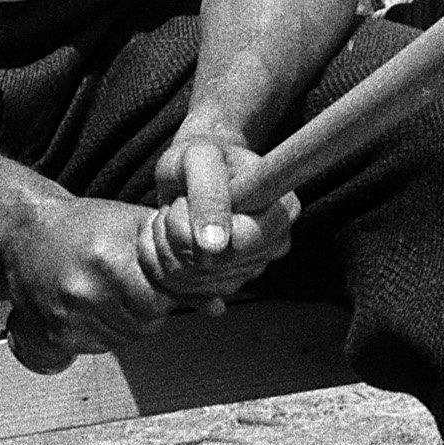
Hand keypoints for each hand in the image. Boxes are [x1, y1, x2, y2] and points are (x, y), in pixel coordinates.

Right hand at [0, 191, 175, 374]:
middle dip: (149, 307)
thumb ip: (179, 265)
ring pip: (124, 337)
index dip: (166, 293)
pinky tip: (96, 305)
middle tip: (135, 284)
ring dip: (128, 321)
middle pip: (144, 322)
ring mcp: (68, 315)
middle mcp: (86, 290)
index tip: (158, 279)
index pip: (160, 300)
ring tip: (113, 291)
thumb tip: (217, 306)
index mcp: (110, 259)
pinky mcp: (56, 334)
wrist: (29, 231)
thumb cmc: (90, 225)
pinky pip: (99, 346)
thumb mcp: (138, 228)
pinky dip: (105, 331)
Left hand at [143, 128, 297, 312]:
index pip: (256, 238)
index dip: (232, 233)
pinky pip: (179, 287)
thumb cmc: (201, 156)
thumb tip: (215, 246)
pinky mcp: (220, 285)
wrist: (190, 172)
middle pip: (217, 262)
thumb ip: (209, 195)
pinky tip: (166, 235)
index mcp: (282, 209)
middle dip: (182, 230)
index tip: (213, 218)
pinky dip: (161, 260)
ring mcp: (247, 269)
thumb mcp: (201, 158)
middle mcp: (272, 244)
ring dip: (167, 242)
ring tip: (172, 212)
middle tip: (179, 201)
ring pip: (192, 277)